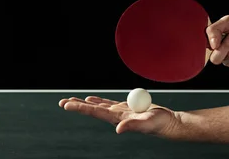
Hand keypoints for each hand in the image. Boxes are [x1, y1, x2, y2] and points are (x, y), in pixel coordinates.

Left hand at [59, 95, 179, 135]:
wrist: (167, 123)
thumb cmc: (158, 124)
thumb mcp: (146, 124)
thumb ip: (132, 126)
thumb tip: (117, 130)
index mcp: (117, 118)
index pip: (95, 112)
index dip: (80, 108)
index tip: (67, 105)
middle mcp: (115, 115)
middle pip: (92, 109)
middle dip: (77, 105)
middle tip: (62, 102)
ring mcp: (119, 111)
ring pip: (98, 105)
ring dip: (84, 103)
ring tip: (72, 100)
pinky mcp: (125, 108)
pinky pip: (108, 102)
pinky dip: (98, 100)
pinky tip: (91, 99)